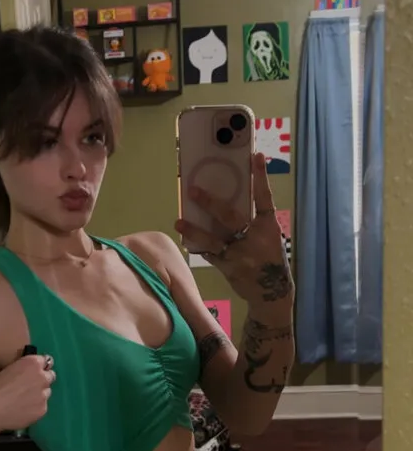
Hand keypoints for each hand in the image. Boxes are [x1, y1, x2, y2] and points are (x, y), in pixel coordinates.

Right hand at [0, 353, 55, 440]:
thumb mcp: (4, 371)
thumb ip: (19, 371)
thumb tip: (22, 375)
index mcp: (31, 363)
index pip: (44, 361)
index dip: (37, 367)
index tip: (31, 372)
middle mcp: (42, 377)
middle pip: (50, 376)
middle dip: (41, 380)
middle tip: (28, 387)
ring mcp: (44, 395)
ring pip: (46, 393)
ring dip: (38, 394)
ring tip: (23, 401)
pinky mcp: (42, 411)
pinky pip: (42, 407)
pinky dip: (34, 408)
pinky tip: (22, 411)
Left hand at [175, 152, 293, 308]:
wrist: (272, 294)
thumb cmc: (270, 259)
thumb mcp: (270, 237)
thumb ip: (255, 221)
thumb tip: (231, 199)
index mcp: (269, 227)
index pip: (265, 198)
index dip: (261, 178)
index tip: (256, 157)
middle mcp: (255, 239)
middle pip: (230, 216)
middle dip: (210, 203)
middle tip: (192, 189)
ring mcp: (240, 255)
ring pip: (213, 239)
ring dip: (194, 230)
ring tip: (178, 221)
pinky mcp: (228, 268)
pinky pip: (210, 254)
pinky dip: (198, 246)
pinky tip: (186, 240)